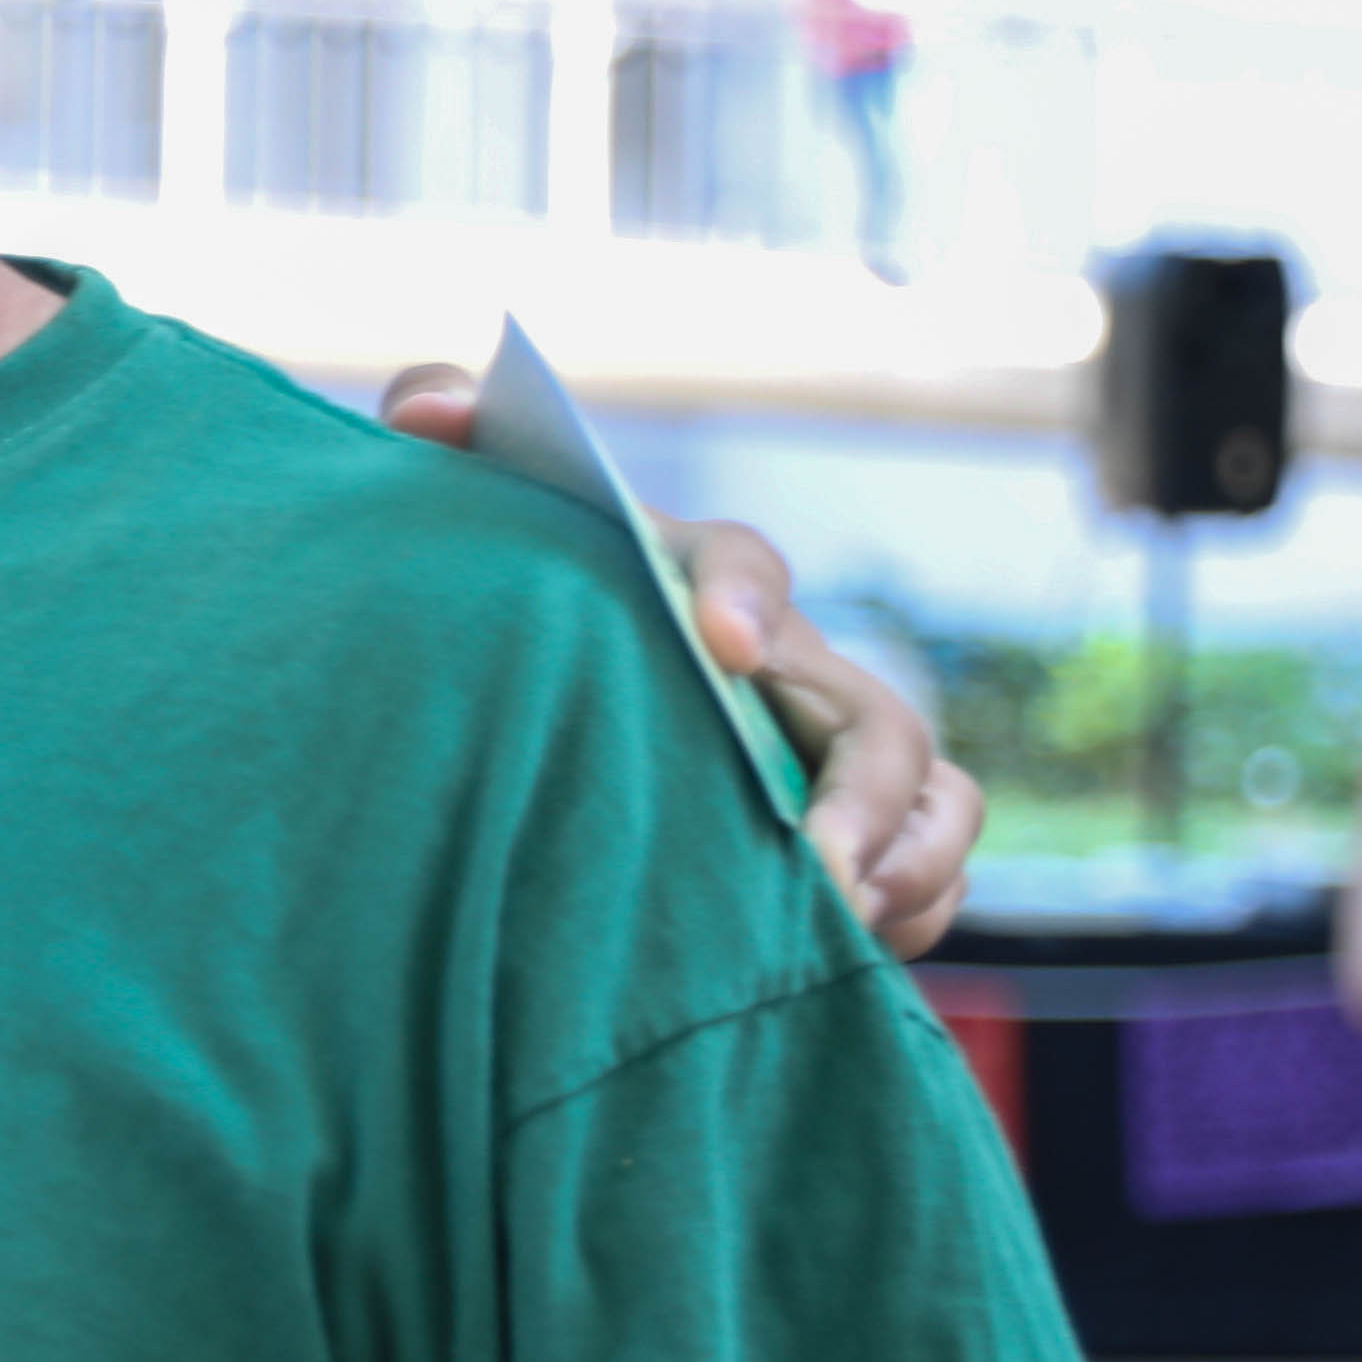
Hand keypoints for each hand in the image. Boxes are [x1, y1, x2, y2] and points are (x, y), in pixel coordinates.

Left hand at [387, 364, 983, 955]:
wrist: (523, 692)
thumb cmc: (509, 592)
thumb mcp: (470, 516)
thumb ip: (448, 429)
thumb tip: (429, 404)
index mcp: (695, 578)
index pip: (743, 563)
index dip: (743, 599)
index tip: (724, 647)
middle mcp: (788, 666)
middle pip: (880, 720)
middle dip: (863, 795)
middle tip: (814, 868)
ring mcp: (829, 755)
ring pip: (932, 800)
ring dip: (906, 863)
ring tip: (840, 921)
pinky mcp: (844, 838)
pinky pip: (924, 875)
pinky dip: (909, 913)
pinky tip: (835, 958)